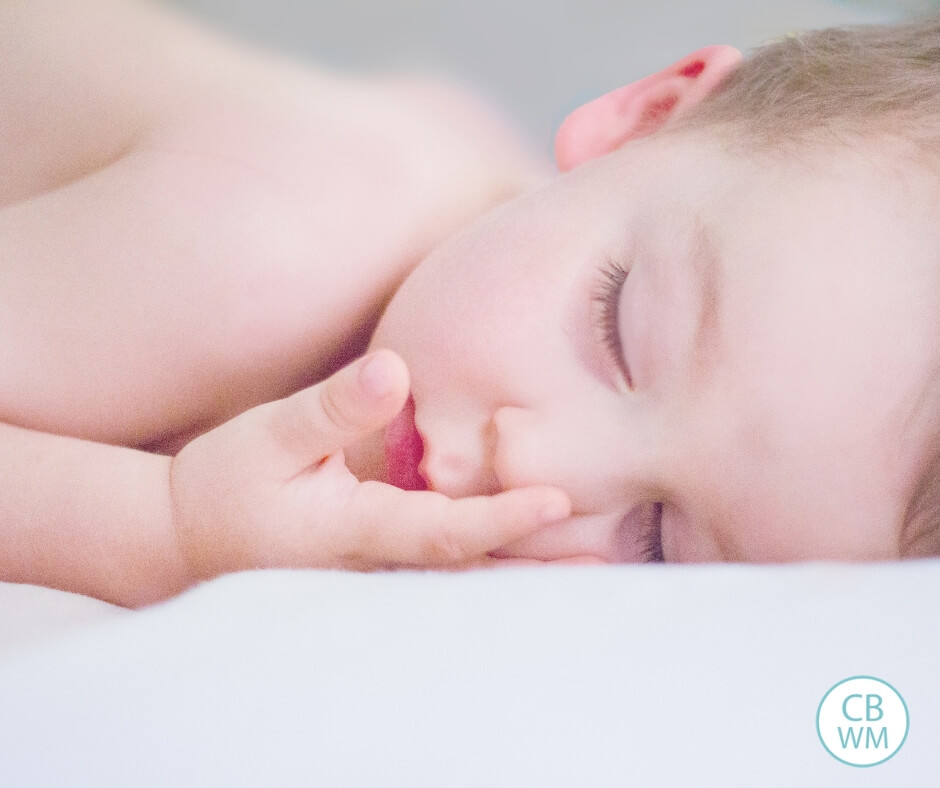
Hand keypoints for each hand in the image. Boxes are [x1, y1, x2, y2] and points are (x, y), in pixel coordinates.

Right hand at [168, 350, 570, 581]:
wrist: (191, 537)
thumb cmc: (229, 484)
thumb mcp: (270, 437)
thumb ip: (332, 409)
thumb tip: (393, 371)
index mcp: (355, 531)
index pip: (443, 532)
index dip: (501, 520)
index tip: (557, 502)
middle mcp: (377, 562)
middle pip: (471, 570)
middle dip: (537, 565)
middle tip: (611, 557)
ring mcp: (379, 571)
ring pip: (465, 576)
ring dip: (526, 570)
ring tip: (596, 560)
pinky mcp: (378, 561)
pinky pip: (446, 565)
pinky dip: (493, 559)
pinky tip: (534, 549)